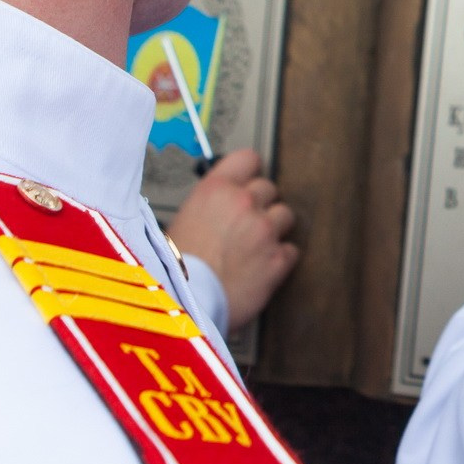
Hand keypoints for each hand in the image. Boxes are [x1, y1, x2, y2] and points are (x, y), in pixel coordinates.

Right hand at [166, 148, 297, 326]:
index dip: (249, 171)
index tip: (249, 180)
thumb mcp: (180, 222)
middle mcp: (243, 203)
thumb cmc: (173, 270)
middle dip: (260, 205)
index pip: (248, 158)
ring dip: (274, 229)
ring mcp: (264, 230)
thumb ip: (208, 206)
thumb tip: (219, 205)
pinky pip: (291, 250)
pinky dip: (281, 258)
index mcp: (215, 190)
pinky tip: (263, 267)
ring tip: (255, 247)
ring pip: (285, 216)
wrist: (183, 304)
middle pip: (269, 188)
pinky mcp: (278, 260)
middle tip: (247, 224)